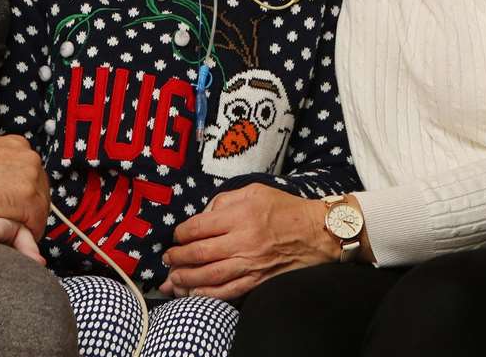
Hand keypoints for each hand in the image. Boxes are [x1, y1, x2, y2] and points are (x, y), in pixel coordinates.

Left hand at [161, 184, 338, 300]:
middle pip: (199, 253)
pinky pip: (226, 291)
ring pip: (208, 275)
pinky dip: (206, 294)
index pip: (199, 226)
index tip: (177, 236)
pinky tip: (193, 292)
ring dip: (185, 278)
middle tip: (168, 258)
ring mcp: (250, 263)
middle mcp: (243, 240)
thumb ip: (225, 200)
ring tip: (173, 277)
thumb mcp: (255, 191)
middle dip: (177, 257)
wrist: (317, 233)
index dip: (181, 233)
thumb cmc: (285, 209)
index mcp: (242, 214)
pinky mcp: (257, 280)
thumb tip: (203, 215)